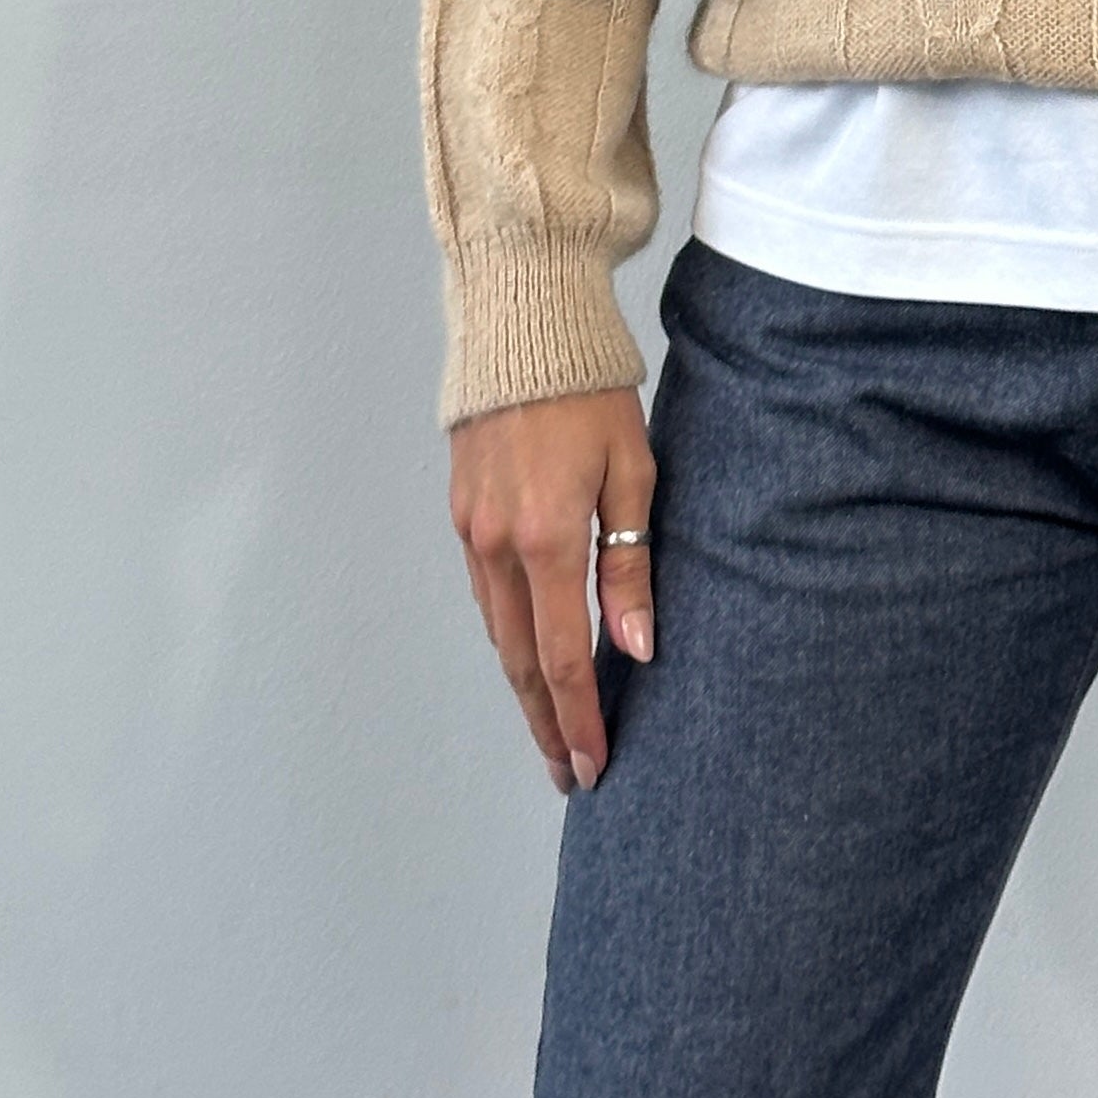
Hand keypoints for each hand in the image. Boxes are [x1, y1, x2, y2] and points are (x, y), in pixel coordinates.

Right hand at [448, 386, 656, 795]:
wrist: (523, 323)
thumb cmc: (593, 390)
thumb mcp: (633, 470)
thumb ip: (631, 564)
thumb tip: (636, 647)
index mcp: (547, 536)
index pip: (561, 656)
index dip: (578, 718)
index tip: (591, 767)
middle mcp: (497, 544)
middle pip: (519, 660)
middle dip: (546, 722)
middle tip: (570, 773)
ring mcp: (471, 529)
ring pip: (497, 632)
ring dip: (524, 685)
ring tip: (553, 729)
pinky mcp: (461, 512)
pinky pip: (484, 593)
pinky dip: (507, 634)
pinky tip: (527, 653)